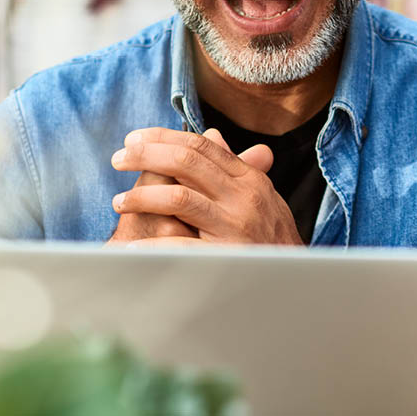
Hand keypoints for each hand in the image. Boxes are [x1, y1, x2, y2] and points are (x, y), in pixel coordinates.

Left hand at [111, 126, 302, 245]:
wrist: (298, 282)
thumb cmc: (273, 237)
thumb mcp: (260, 195)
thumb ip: (233, 166)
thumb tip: (210, 134)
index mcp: (249, 178)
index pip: (201, 146)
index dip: (164, 138)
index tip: (134, 139)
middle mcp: (244, 197)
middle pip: (187, 163)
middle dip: (146, 156)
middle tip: (118, 159)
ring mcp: (236, 227)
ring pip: (180, 198)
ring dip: (142, 197)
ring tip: (119, 202)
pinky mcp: (227, 257)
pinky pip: (182, 247)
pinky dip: (152, 247)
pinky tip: (132, 248)